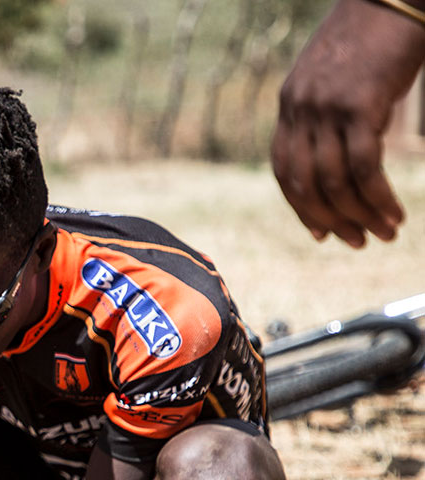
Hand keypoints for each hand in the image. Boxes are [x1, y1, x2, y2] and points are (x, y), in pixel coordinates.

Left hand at [271, 0, 424, 246]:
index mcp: (290, 105)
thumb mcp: (334, 79)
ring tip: (383, 233)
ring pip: (335, 182)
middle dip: (330, 219)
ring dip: (360, 215)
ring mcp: (326, 109)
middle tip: (356, 241)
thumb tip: (339, 159)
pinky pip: (364, 167)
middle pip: (305, 184)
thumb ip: (326, 117)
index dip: (301, 205)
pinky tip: (393, 213)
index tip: (321, 230)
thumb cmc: (372, 37)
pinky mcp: (359, 106)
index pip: (285, 170)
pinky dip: (377, 197)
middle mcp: (300, 110)